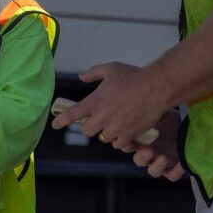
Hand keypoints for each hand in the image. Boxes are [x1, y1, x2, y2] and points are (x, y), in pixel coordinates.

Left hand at [51, 62, 170, 149]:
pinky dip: (120, 138)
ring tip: (117, 120)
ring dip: (107, 131)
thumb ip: (93, 73)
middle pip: (87, 131)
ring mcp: (115, 128)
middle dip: (91, 125)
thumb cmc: (134, 76)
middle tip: (99, 117)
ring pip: (104, 137)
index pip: (72, 115)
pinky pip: (119, 144)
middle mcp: (102, 117)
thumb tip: (81, 77)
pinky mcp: (129, 135)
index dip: (61, 120)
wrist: (157, 88)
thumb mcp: (111, 69)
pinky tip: (126, 129)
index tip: (55, 124)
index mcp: (95, 102)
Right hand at [124, 109, 184, 180]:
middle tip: (148, 150)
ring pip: (154, 171)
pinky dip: (175, 171)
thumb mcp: (161, 114)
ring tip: (163, 158)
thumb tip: (142, 110)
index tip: (130, 142)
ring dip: (156, 166)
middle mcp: (150, 153)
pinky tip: (180, 163)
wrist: (188, 125)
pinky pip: (172, 176)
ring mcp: (161, 162)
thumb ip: (150, 116)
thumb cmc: (171, 119)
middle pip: (139, 160)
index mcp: (142, 141)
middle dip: (142, 157)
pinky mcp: (174, 168)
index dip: (127, 146)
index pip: (129, 147)